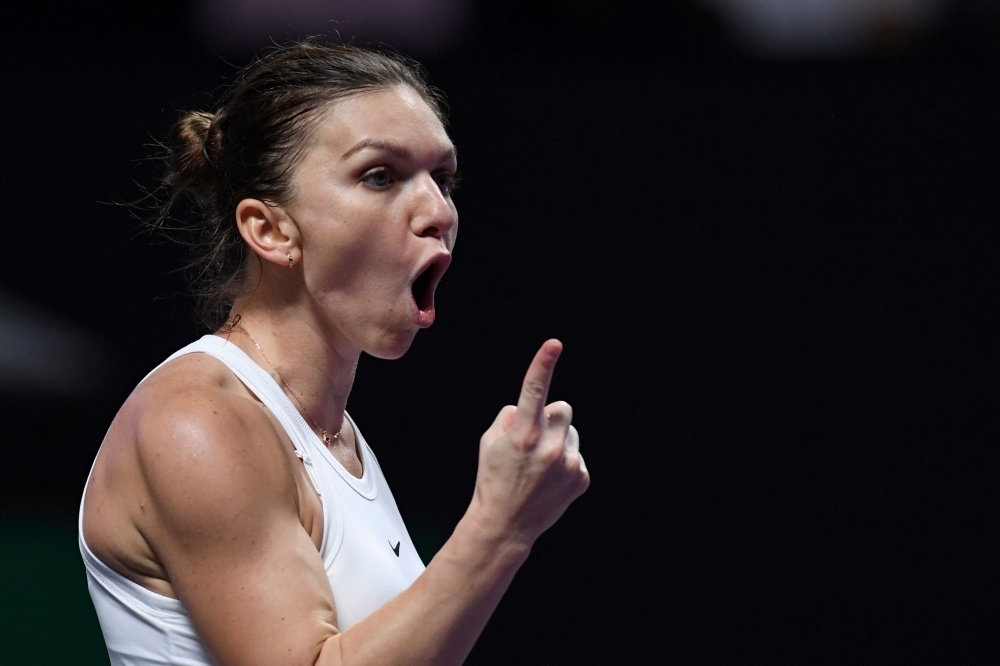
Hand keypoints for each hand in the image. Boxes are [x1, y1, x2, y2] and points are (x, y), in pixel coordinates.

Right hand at [471, 340, 589, 547]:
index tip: (554, 344)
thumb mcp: (488, 442)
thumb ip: (510, 417)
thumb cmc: (492, 479)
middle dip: (549, 417)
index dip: (543, 364)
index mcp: (523, 435)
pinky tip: (549, 480)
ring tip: (539, 465)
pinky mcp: (582, 477)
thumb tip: (528, 407)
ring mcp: (569, 463)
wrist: (506, 525)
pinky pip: (576, 454)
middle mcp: (550, 447)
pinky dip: (564, 461)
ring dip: (558, 440)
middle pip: (562, 408)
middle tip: (533, 439)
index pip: (533, 391)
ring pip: (571, 432)